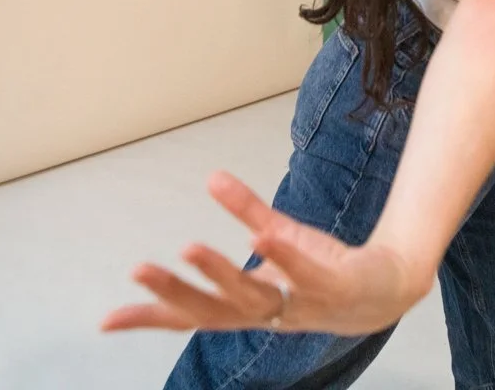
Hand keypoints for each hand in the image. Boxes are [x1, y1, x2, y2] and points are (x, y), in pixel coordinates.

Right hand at [99, 171, 430, 336]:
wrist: (388, 287)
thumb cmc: (325, 269)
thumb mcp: (280, 235)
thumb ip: (248, 210)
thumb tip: (212, 176)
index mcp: (252, 303)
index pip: (194, 315)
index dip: (152, 318)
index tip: (106, 319)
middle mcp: (272, 313)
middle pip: (215, 311)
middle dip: (176, 294)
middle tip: (141, 270)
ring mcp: (303, 304)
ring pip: (256, 297)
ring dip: (222, 272)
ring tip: (190, 246)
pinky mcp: (336, 287)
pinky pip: (307, 275)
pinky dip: (285, 258)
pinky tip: (264, 236)